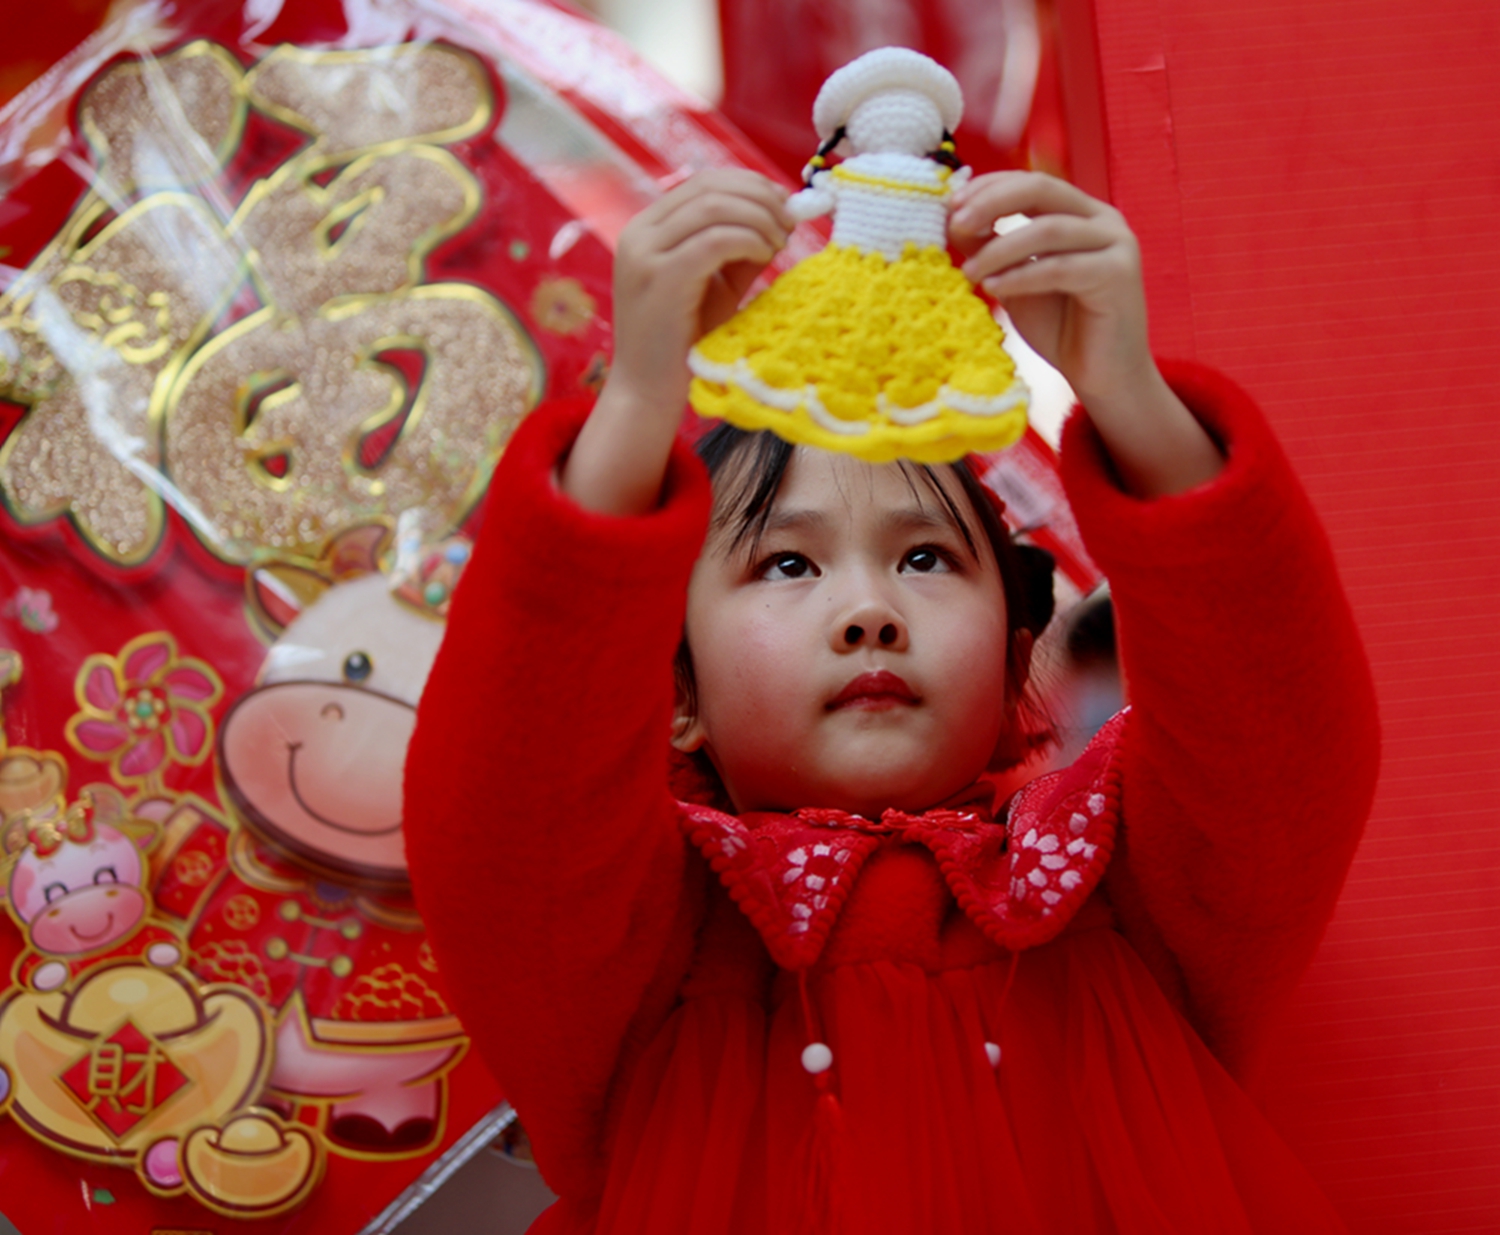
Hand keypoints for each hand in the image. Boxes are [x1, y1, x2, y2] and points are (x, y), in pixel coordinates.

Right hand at [609, 170, 792, 415]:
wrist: (648, 393)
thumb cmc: (685, 344)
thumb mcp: (716, 286)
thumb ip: (741, 250)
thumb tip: (781, 217)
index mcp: (647, 229)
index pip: (703, 183)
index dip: (750, 184)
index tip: (784, 203)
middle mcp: (639, 233)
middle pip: (708, 187)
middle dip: (759, 197)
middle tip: (790, 221)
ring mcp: (644, 254)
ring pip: (713, 206)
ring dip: (758, 217)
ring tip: (781, 241)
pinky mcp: (660, 278)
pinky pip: (714, 240)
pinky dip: (748, 239)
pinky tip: (766, 255)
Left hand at [949, 171, 1150, 405]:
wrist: (1102, 376)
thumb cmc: (1060, 328)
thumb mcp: (1015, 280)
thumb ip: (992, 248)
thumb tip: (953, 220)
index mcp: (1080, 213)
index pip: (1031, 182)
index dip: (989, 187)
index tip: (950, 203)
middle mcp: (1103, 219)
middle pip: (1042, 189)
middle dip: (992, 202)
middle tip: (955, 223)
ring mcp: (1116, 243)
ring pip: (1048, 230)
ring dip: (1000, 248)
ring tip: (969, 273)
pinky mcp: (1119, 274)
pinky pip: (1060, 268)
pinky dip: (1021, 276)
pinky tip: (993, 289)